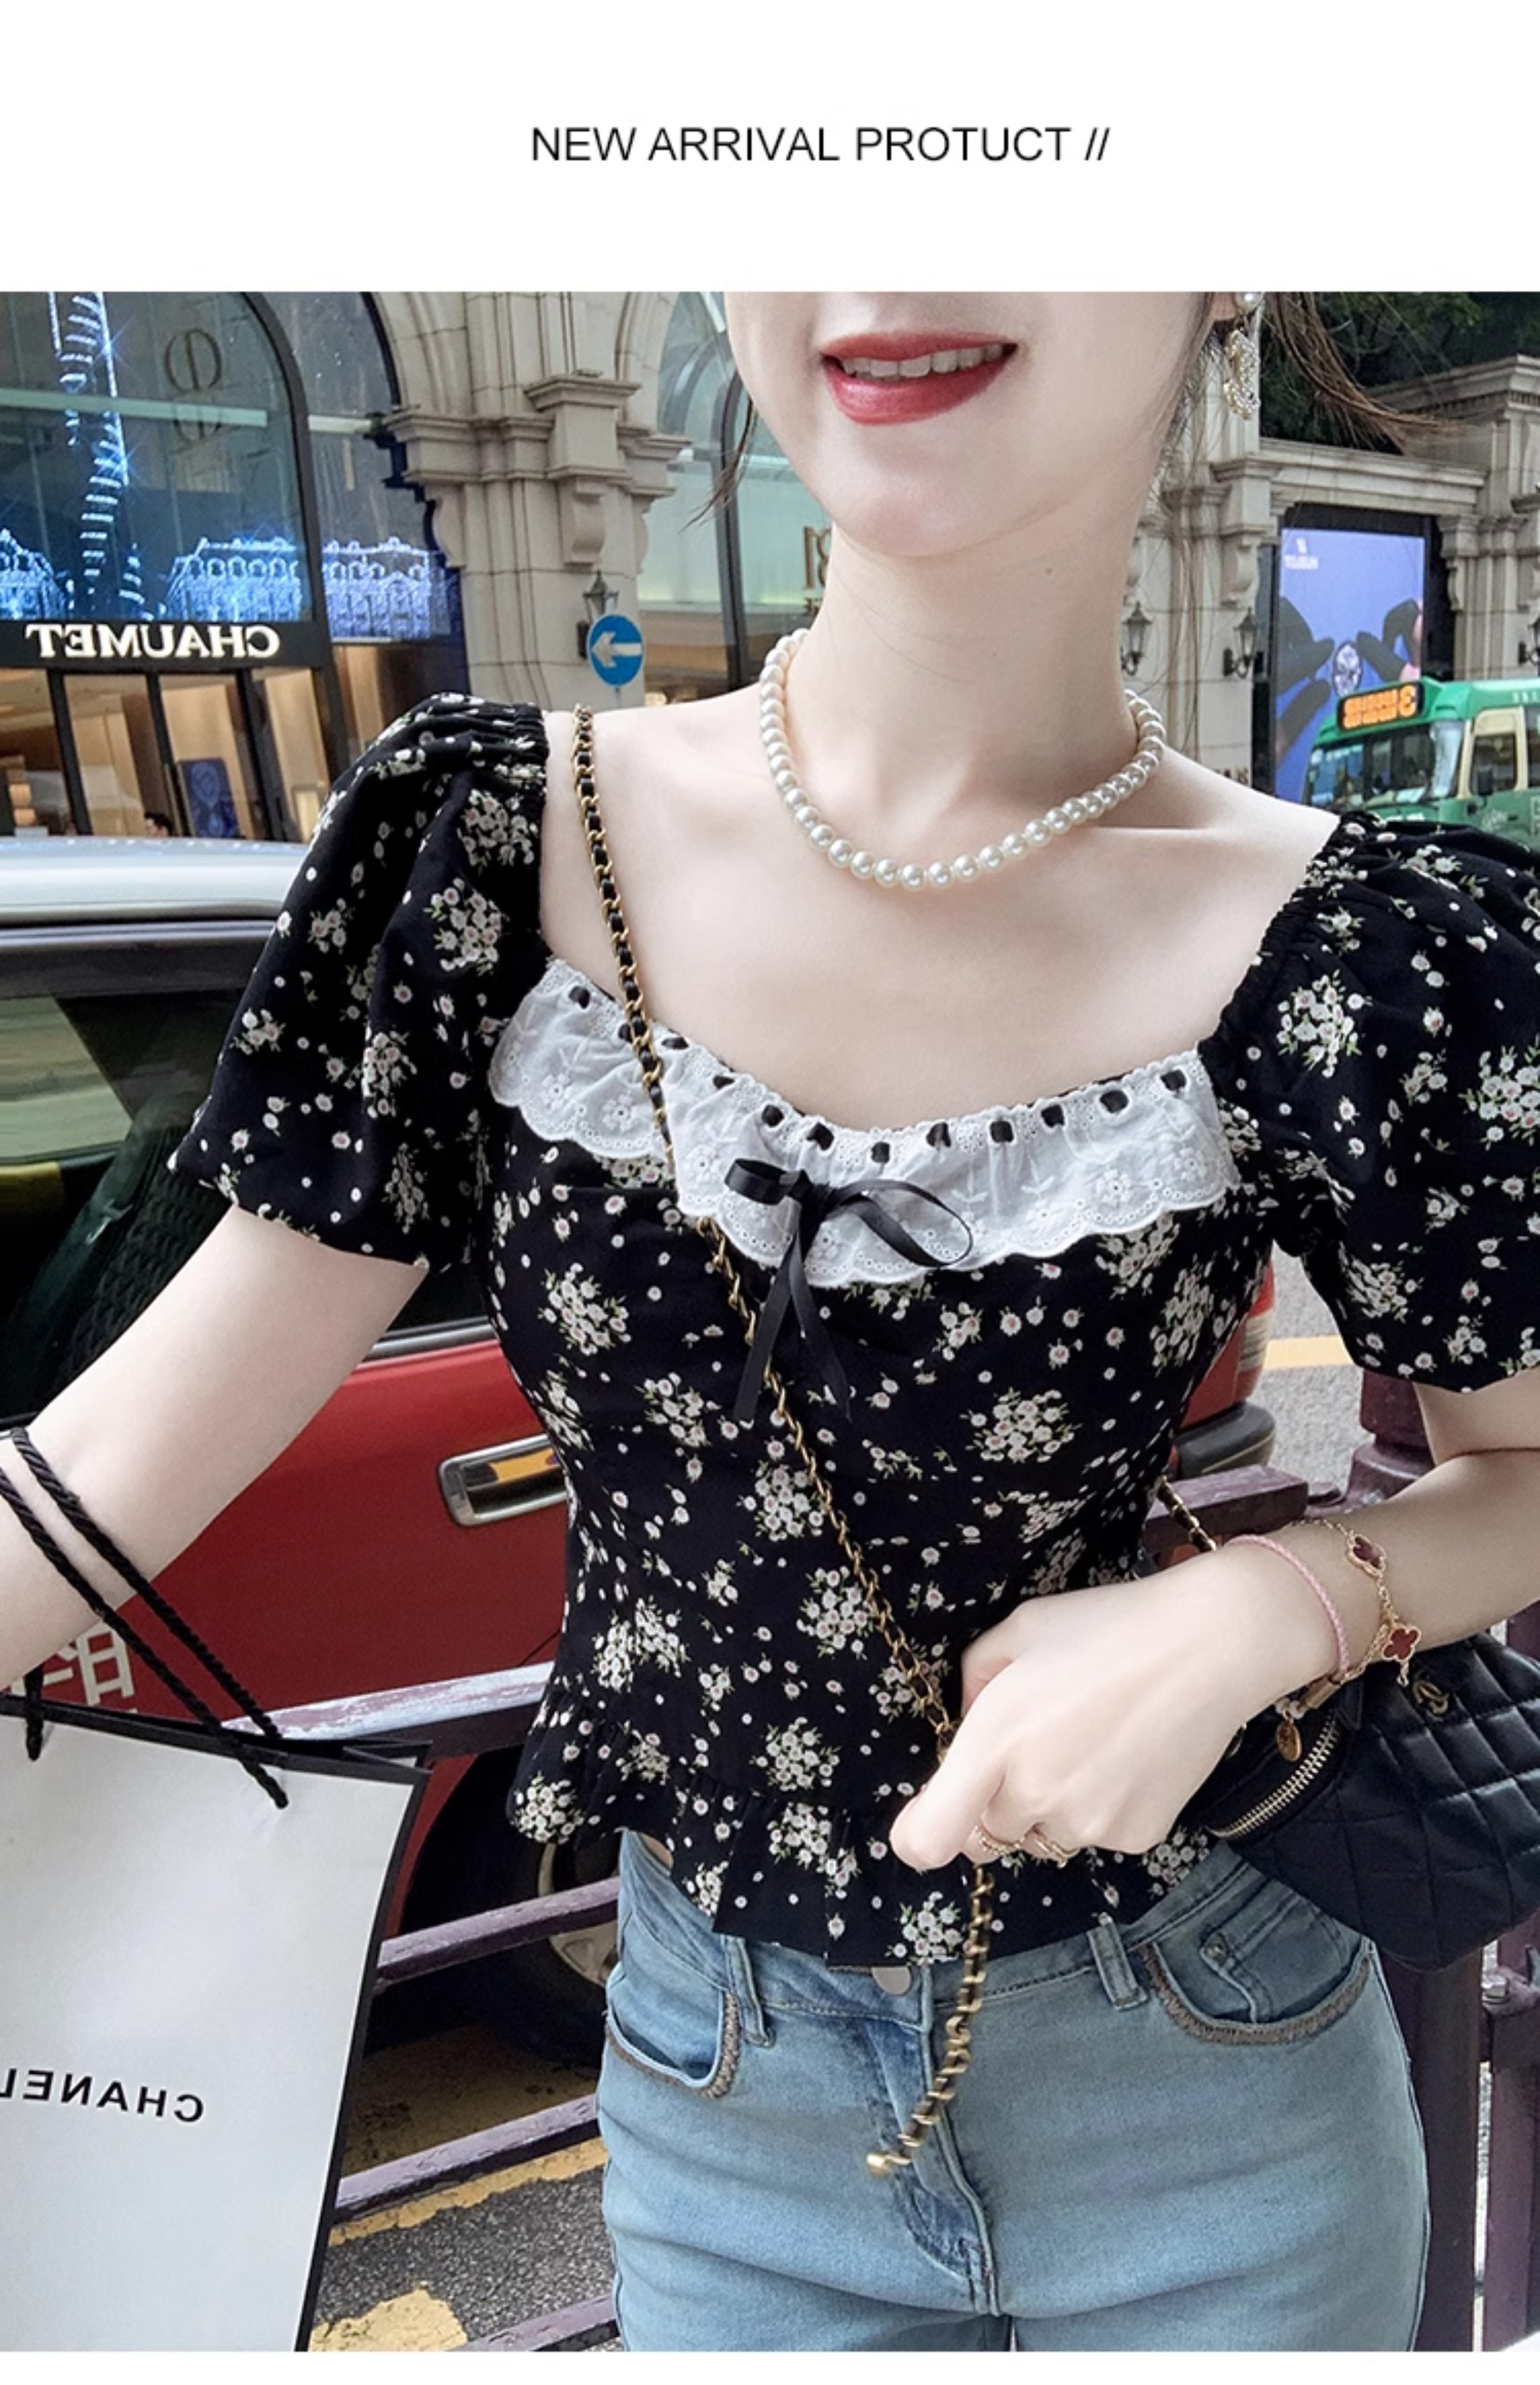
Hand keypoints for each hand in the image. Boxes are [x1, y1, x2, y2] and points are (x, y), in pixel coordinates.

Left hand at [886, 1553, 1332, 1872]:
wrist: (1210, 1645)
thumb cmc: (1107, 1627)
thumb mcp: (1021, 1630)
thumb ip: (974, 1680)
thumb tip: (965, 1724)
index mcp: (995, 1739)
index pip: (931, 1836)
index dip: (920, 1837)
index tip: (928, 1822)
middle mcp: (1035, 1791)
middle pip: (989, 1831)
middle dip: (1000, 1796)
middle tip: (1042, 1743)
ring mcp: (1088, 1821)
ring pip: (1044, 1835)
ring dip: (1051, 1804)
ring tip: (1093, 1741)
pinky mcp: (1135, 1836)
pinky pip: (1096, 1834)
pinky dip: (1103, 1807)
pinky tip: (1129, 1756)